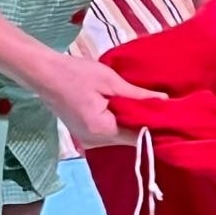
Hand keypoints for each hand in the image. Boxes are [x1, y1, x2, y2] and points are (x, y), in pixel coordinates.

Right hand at [34, 56, 165, 148]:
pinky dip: (119, 122)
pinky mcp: (84, 133)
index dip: (155, 127)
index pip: (138, 137)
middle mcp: (94, 142)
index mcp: (102, 130)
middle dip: (144, 124)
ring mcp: (87, 140)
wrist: (44, 73)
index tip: (171, 116)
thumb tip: (165, 101)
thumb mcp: (111, 81)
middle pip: (129, 138)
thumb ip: (138, 95)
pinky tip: (127, 109)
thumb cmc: (76, 73)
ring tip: (147, 106)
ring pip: (119, 135)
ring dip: (131, 122)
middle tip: (163, 108)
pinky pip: (109, 132)